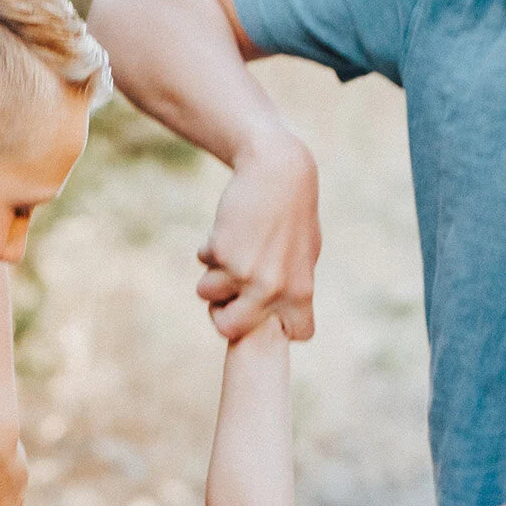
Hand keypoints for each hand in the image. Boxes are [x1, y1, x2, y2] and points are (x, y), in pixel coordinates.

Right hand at [196, 141, 319, 343]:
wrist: (277, 171)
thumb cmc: (291, 214)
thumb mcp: (303, 255)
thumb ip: (289, 288)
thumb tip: (267, 318)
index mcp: (301, 292)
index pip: (298, 334)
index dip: (278, 327)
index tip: (268, 311)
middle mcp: (274, 290)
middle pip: (231, 330)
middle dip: (220, 313)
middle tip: (226, 293)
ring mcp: (246, 274)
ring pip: (207, 295)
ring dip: (210, 274)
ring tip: (227, 252)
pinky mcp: (223, 254)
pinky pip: (203, 263)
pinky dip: (208, 249)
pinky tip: (226, 231)